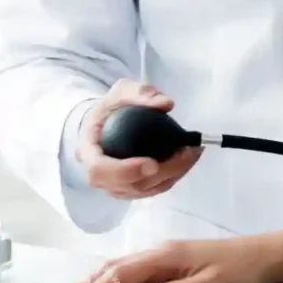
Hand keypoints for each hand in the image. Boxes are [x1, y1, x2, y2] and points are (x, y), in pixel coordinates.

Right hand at [53, 237, 274, 282]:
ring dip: (99, 282)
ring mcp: (170, 257)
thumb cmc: (241, 271)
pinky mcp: (177, 263)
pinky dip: (118, 281)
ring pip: (126, 268)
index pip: (122, 273)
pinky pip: (140, 271)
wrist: (267, 256)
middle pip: (117, 267)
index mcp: (168, 256)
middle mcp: (164, 253)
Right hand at [76, 79, 201, 199]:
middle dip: (160, 173)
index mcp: (89, 150)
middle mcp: (99, 174)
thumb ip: (140, 93)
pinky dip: (173, 177)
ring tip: (193, 154)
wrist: (106, 121)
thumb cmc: (112, 108)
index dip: (125, 171)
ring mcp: (114, 184)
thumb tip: (165, 104)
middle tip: (186, 153)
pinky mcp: (130, 187)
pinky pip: (151, 189)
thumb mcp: (122, 91)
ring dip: (172, 176)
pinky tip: (188, 159)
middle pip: (126, 186)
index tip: (152, 163)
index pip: (99, 170)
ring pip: (142, 191)